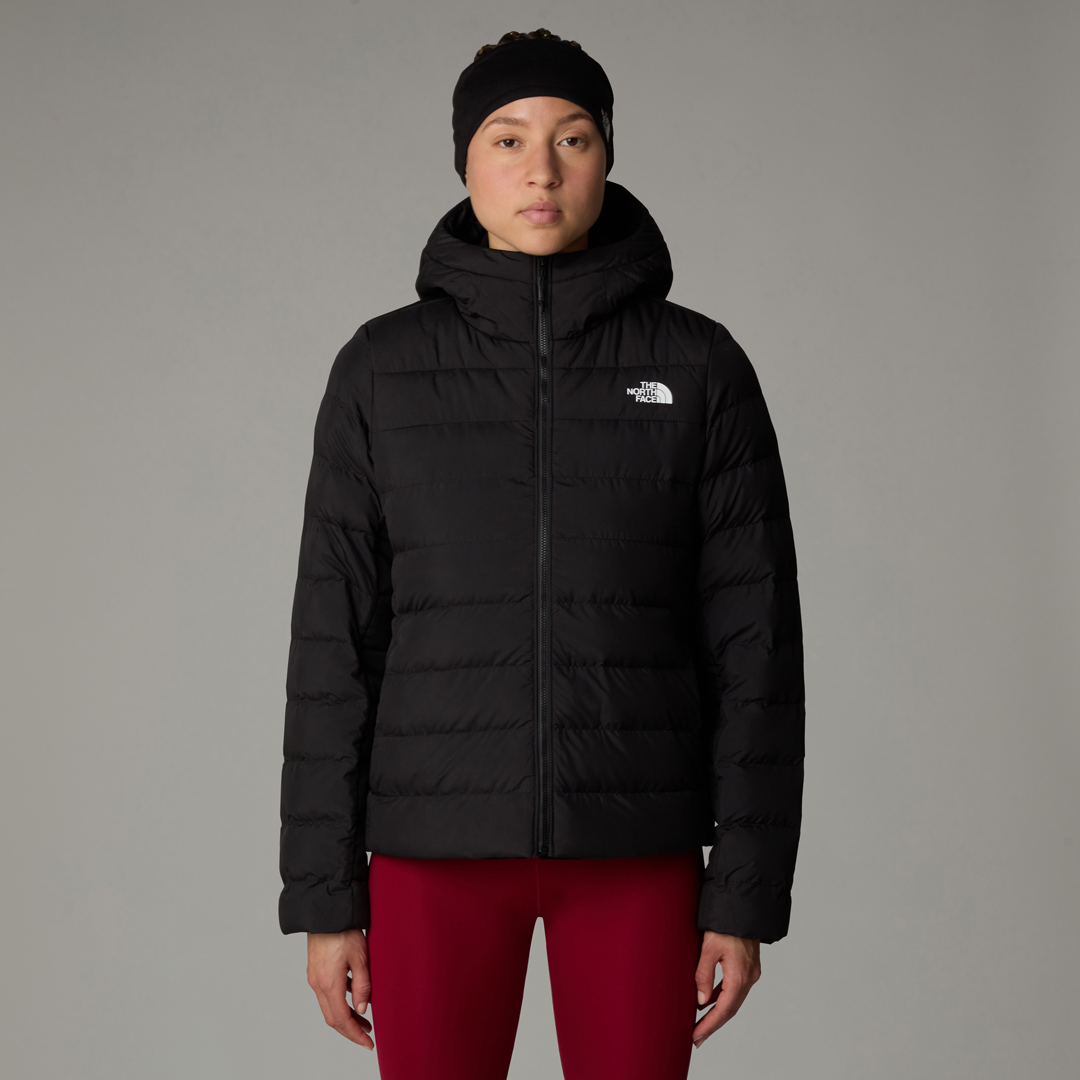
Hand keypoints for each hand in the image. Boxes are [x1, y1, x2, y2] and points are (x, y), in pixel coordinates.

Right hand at [306, 930, 373, 1048]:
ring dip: (345, 1016)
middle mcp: (318, 984)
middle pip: (332, 1018)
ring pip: (328, 1007)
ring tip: (364, 1019)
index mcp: (329, 984)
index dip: (355, 1034)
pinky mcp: (315, 969)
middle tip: (367, 1036)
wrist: (326, 911)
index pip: (341, 1020)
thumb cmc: (344, 930)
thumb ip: (362, 986)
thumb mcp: (360, 958)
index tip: (368, 1043)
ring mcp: (314, 977)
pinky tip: (354, 997)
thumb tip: (362, 1010)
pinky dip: (340, 1001)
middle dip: (350, 1030)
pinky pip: (326, 993)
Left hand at [692, 931, 760, 1047]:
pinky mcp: (749, 967)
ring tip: (701, 1024)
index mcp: (739, 976)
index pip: (724, 1009)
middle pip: (730, 1009)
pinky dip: (723, 998)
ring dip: (718, 1013)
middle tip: (697, 1038)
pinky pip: (736, 989)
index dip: (709, 1025)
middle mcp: (748, 978)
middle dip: (713, 1025)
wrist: (744, 906)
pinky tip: (711, 1000)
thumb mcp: (709, 947)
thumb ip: (704, 975)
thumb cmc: (725, 924)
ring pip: (734, 1000)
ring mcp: (751, 973)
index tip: (696, 1036)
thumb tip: (701, 1001)